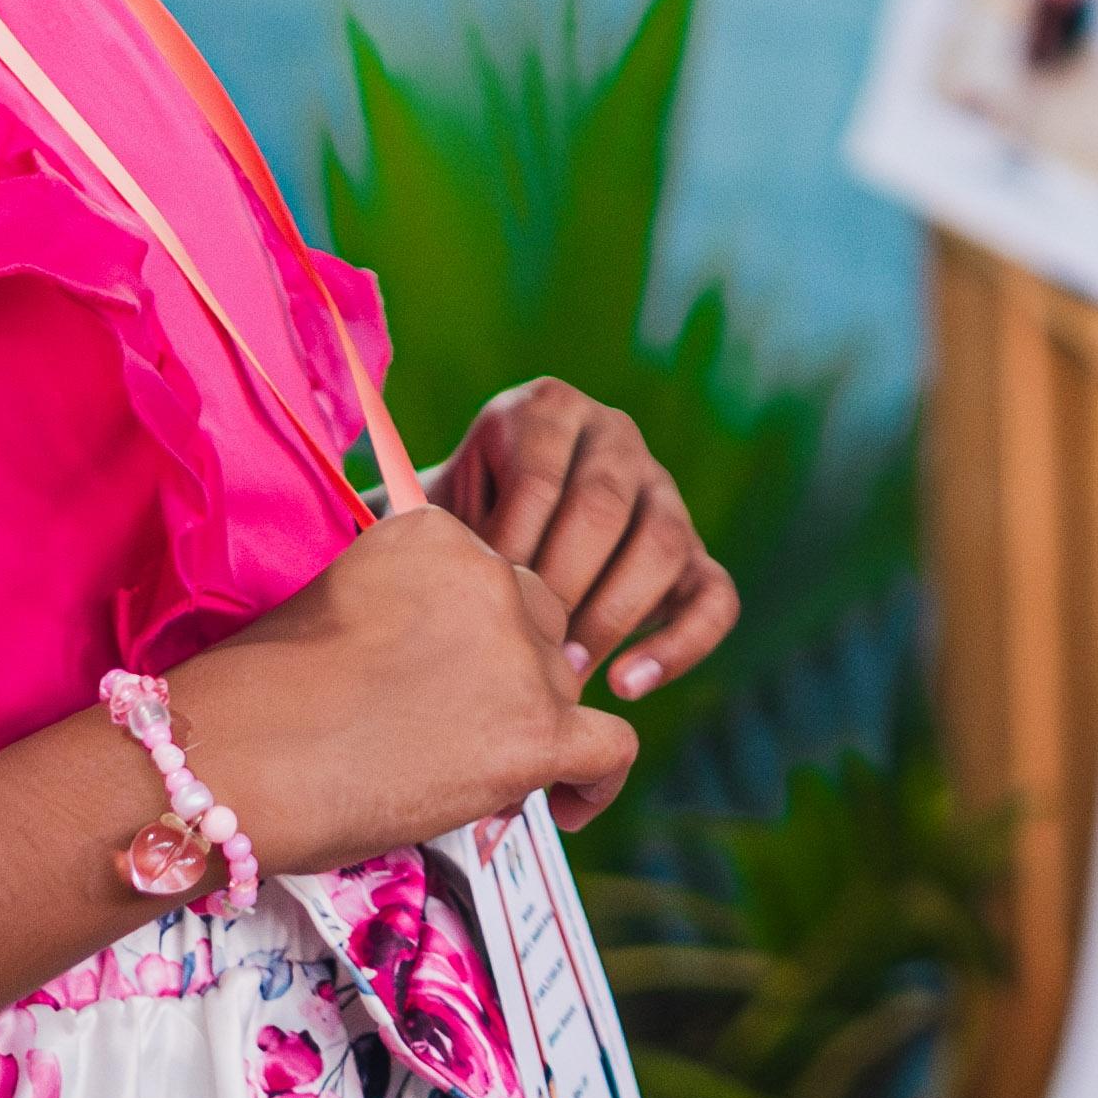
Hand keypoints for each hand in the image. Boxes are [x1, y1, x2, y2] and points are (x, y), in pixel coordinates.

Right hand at [170, 505, 631, 873]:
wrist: (234, 758)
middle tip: (451, 731)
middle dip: (507, 677)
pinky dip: (595, 782)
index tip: (433, 680)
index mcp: (437, 535)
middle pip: (540, 627)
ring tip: (473, 775)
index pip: (492, 581)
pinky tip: (566, 804)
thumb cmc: (257, 700)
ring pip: (566, 686)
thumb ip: (406, 614)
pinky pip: (610, 749)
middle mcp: (492, 578)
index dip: (470, 639)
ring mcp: (519, 655)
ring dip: (532, 727)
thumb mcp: (336, 608)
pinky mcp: (537, 731)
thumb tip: (448, 675)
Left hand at [436, 376, 743, 700]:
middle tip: (518, 648)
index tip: (478, 607)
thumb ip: (405, 524)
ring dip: (610, 616)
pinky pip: (715, 596)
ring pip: (661, 545)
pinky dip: (678, 645)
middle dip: (558, 587)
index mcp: (545, 411)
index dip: (509, 547)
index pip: (539, 475)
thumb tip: (382, 544)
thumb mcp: (424, 512)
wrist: (488, 547)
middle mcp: (614, 438)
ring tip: (562, 675)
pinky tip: (626, 685)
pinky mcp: (697, 555)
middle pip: (603, 508)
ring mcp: (663, 493)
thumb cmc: (447, 535)